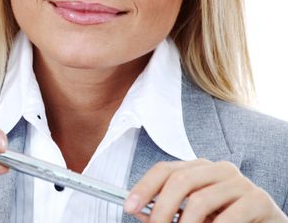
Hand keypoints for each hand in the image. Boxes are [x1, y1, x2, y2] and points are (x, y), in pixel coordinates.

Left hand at [123, 159, 286, 222]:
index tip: (129, 206)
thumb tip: (139, 210)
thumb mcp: (193, 214)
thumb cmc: (225, 218)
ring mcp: (239, 182)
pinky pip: (229, 216)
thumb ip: (167, 209)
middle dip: (161, 209)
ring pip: (199, 200)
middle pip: (179, 180)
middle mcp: (218, 169)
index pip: (164, 170)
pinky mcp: (258, 199)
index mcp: (199, 168)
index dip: (144, 187)